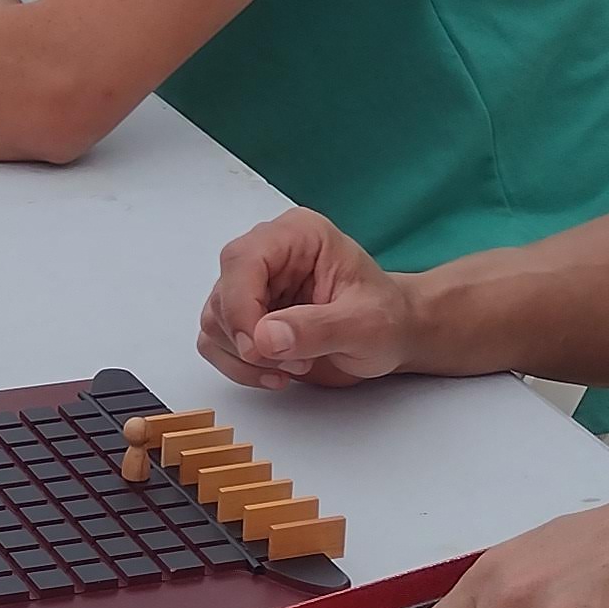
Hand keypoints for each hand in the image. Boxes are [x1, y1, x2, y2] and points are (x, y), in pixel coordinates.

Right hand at [196, 210, 414, 391]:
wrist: (393, 337)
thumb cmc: (387, 319)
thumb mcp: (366, 325)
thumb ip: (318, 328)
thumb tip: (264, 337)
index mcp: (297, 235)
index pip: (242, 261)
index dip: (240, 307)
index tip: (259, 348)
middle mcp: (268, 254)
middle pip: (222, 295)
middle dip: (250, 339)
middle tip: (295, 360)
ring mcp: (253, 286)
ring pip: (214, 323)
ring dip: (247, 357)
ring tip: (296, 363)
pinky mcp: (246, 317)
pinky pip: (216, 343)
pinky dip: (240, 367)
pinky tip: (277, 372)